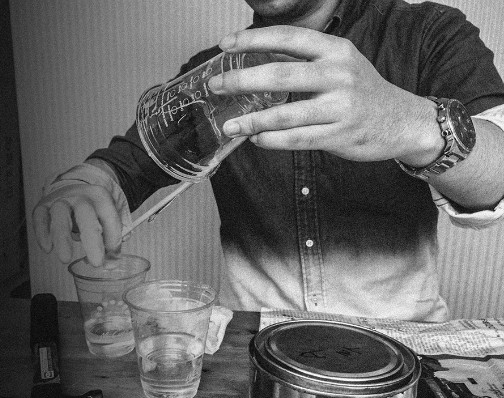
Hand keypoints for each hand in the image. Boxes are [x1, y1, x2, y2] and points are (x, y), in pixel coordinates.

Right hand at [32, 181, 123, 266]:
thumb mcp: (107, 219)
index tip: (112, 256)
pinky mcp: (43, 206)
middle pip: (85, 212)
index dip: (113, 237)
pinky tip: (47, 248)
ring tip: (65, 258)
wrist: (71, 191)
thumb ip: (112, 241)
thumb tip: (111, 264)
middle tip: (96, 262)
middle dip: (91, 238)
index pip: (109, 216)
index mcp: (100, 197)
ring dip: (63, 237)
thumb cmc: (92, 211)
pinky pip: (40, 217)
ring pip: (60, 214)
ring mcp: (60, 200)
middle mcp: (80, 196)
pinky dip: (42, 232)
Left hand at [207, 26, 440, 164]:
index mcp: (335, 49)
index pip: (288, 37)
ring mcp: (340, 106)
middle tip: (215, 86)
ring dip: (252, 120)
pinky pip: (298, 139)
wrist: (403, 120)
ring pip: (286, 114)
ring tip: (229, 125)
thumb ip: (304, 58)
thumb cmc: (361, 90)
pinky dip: (272, 140)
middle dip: (242, 80)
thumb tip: (255, 56)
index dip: (253, 39)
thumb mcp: (340, 62)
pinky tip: (255, 138)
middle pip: (281, 74)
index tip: (225, 44)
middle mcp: (339, 74)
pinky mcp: (340, 135)